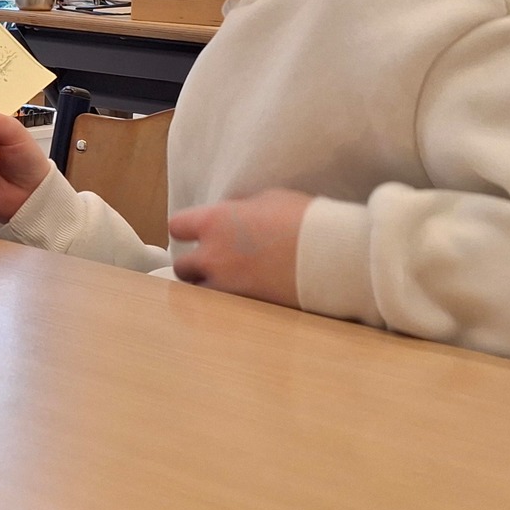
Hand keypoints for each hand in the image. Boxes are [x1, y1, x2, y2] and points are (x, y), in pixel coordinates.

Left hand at [167, 190, 313, 305]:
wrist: (332, 255)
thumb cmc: (303, 219)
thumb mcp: (267, 199)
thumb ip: (239, 210)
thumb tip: (232, 218)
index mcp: (215, 222)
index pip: (177, 227)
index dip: (186, 229)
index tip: (195, 232)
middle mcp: (213, 256)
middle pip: (182, 266)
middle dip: (193, 265)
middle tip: (211, 262)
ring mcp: (227, 286)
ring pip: (198, 294)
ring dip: (208, 288)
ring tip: (227, 283)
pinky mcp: (244, 309)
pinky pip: (223, 309)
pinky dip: (228, 304)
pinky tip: (243, 297)